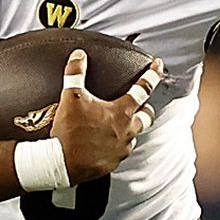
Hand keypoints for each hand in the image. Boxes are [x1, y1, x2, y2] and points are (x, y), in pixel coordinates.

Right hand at [51, 49, 163, 184]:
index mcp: (121, 112)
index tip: (158, 65)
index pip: (143, 88)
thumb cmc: (69, 131)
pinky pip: (120, 152)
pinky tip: (104, 142)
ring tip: (118, 124)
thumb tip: (79, 56)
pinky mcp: (113, 163)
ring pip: (134, 136)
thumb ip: (75, 73)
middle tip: (141, 104)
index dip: (152, 74)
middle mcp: (127, 131)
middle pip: (147, 116)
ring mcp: (121, 149)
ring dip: (129, 128)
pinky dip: (116, 144)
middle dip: (146, 108)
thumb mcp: (71, 97)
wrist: (61, 163)